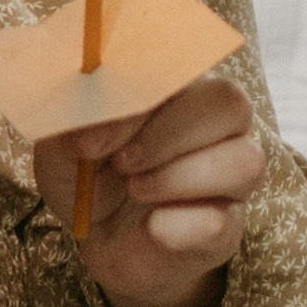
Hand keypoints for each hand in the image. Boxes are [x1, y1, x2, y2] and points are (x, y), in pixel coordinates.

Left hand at [35, 74, 264, 306]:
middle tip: (120, 162)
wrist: (98, 242)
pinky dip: (180, 226)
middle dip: (168, 133)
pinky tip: (151, 227)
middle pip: (229, 103)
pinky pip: (222, 221)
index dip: (142, 93)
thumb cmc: (87, 176)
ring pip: (245, 161)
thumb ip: (70, 117)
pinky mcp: (226, 228)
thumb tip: (85, 104)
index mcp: (176, 88)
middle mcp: (214, 126)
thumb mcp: (62, 144)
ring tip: (135, 189)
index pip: (183, 65)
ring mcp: (228, 177)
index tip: (91, 132)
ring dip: (179, 177)